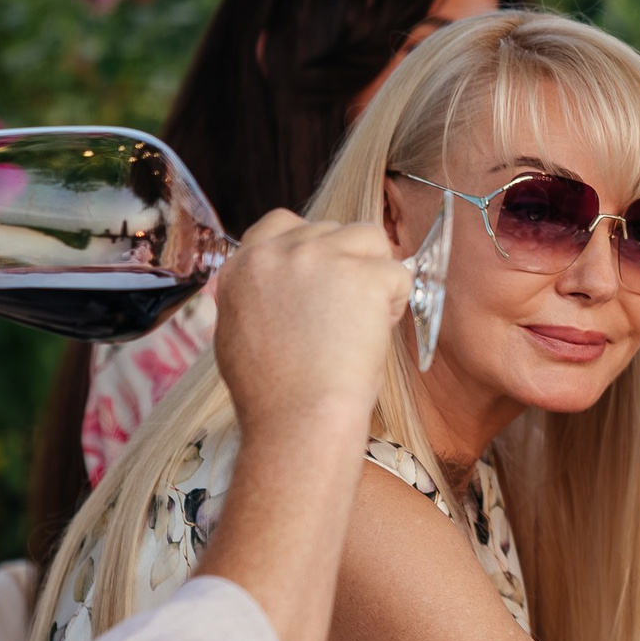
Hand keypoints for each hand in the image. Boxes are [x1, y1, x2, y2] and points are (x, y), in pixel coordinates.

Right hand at [214, 210, 410, 440]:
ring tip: (366, 319)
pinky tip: (377, 333)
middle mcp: (278, 253)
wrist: (298, 418)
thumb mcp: (240, 334)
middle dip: (350, 263)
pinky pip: (400, 273)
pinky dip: (398, 301)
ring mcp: (320, 258)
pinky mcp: (363, 274)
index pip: (282, 222)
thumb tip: (286, 291)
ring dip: (377, 272)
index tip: (326, 276)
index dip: (313, 244)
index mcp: (243, 266)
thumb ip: (259, 297)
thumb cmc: (274, 395)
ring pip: (371, 237)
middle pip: (333, 229)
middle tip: (348, 314)